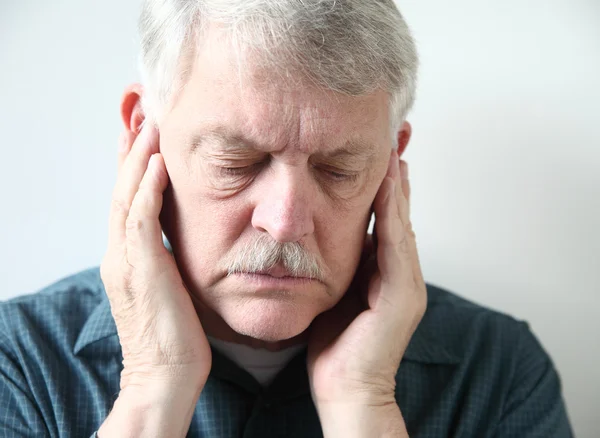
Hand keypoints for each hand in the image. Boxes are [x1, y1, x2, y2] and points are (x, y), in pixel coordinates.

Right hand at [98, 123, 210, 435]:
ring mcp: (125, 261)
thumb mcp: (170, 288)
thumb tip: (183, 241)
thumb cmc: (176, 337)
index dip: (133, 164)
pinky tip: (157, 163)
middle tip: (141, 112)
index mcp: (127, 257)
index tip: (144, 134)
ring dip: (137, 157)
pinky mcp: (140, 270)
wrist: (165, 376)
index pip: (128, 199)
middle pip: (122, 189)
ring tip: (148, 122)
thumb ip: (169, 260)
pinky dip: (146, 189)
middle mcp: (120, 253)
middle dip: (130, 149)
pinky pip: (140, 220)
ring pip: (126, 196)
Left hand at [307, 150, 426, 411]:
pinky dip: (392, 211)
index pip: (384, 217)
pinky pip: (396, 243)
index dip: (382, 182)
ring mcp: (406, 282)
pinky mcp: (402, 294)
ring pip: (401, 220)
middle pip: (399, 211)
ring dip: (397, 183)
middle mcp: (400, 272)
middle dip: (396, 172)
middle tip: (394, 132)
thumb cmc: (334, 347)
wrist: (346, 390)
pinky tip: (388, 182)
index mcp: (382, 271)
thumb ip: (333, 265)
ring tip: (393, 145)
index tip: (376, 147)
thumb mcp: (331, 295)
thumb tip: (314, 237)